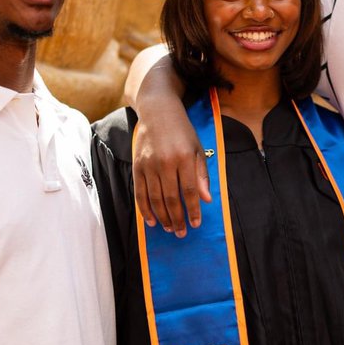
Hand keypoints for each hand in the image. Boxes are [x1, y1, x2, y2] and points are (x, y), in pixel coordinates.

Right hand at [133, 108, 210, 237]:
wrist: (158, 112)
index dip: (192, 210)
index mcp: (183, 158)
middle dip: (177, 219)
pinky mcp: (137, 166)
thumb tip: (207, 200)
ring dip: (162, 217)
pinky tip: (151, 221)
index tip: (196, 224)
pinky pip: (140, 193)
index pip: (189, 191)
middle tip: (181, 232)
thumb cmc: (182, 131)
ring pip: (155, 198)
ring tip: (169, 228)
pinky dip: (145, 209)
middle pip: (171, 198)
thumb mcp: (198, 149)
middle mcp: (165, 163)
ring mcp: (148, 165)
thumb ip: (202, 175)